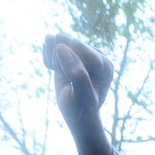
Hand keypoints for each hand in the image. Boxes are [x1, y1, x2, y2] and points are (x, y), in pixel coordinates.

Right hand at [43, 33, 113, 154]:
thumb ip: (77, 74)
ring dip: (53, 59)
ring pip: (57, 40)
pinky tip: (56, 70)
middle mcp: (97, 54)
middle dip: (59, 60)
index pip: (79, 47)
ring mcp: (83, 51)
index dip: (66, 63)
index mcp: (105, 64)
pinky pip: (51, 44)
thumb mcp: (81, 96)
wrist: (75, 114)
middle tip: (67, 81)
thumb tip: (61, 47)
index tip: (71, 83)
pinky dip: (48, 58)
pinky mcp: (70, 51)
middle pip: (67, 41)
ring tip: (62, 76)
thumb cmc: (81, 108)